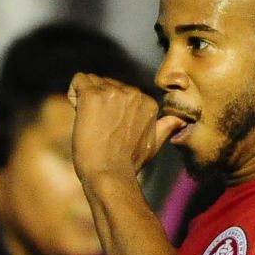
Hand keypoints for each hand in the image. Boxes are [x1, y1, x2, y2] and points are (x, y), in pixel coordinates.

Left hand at [67, 74, 182, 187]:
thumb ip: (166, 127)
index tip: (112, 129)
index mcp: (148, 102)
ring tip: (91, 123)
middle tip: (100, 128)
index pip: (121, 90)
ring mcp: (113, 93)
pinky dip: (73, 93)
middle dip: (98, 101)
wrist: (110, 174)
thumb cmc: (128, 163)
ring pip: (91, 81)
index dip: (111, 108)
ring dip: (85, 98)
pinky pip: (78, 80)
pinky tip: (79, 113)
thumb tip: (181, 120)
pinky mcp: (93, 96)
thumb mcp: (154, 143)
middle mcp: (133, 93)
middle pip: (106, 83)